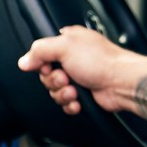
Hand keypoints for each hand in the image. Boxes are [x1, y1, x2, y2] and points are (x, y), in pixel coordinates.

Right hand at [17, 25, 138, 114]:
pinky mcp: (83, 95)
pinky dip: (70, 104)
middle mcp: (73, 59)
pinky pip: (66, 103)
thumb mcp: (65, 47)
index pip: (42, 53)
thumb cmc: (102, 61)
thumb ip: (40, 51)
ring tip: (74, 90)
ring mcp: (79, 77)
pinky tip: (78, 101)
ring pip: (55, 91)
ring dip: (62, 94)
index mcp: (69, 42)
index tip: (47, 66)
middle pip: (46, 74)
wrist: (121, 83)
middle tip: (65, 78)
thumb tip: (24, 60)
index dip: (41, 62)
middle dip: (53, 81)